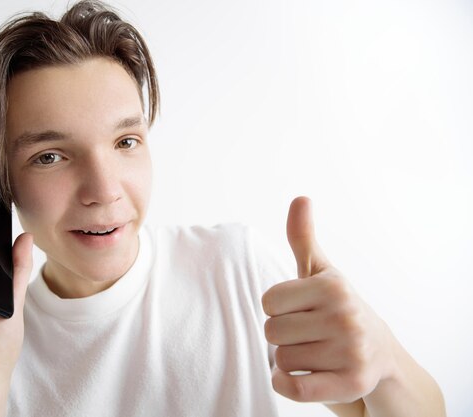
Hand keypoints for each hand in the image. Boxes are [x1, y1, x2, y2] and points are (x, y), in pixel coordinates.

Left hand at [262, 197, 395, 402]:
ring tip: (317, 354)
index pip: (268, 302)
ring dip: (291, 361)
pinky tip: (297, 377)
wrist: (382, 356)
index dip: (278, 310)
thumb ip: (303, 238)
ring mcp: (351, 352)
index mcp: (332, 286)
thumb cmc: (339, 309)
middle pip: (271, 332)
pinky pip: (293, 387)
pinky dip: (285, 385)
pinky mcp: (351, 384)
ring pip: (280, 360)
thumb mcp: (321, 273)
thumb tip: (300, 197)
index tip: (301, 311)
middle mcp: (345, 316)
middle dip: (284, 336)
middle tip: (310, 336)